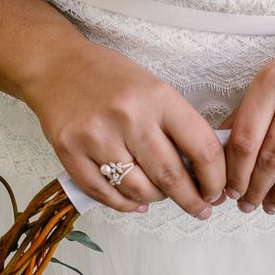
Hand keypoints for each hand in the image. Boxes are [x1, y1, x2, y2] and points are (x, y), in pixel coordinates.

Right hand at [22, 40, 225, 218]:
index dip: (215, 178)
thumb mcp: (154, 88)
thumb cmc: (112, 77)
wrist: (57, 64)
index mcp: (158, 97)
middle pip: (171, 176)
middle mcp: (129, 117)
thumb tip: (203, 169)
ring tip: (163, 195)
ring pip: (139, 189)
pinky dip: (126, 204)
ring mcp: (96, 136)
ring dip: (158, 199)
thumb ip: (177, 125)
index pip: (201, 148)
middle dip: (193, 200)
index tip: (217, 190)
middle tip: (201, 210)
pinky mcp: (69, 152)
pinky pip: (104, 194)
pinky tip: (137, 201)